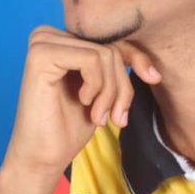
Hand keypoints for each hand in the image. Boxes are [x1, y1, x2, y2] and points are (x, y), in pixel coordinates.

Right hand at [2, 26, 160, 178]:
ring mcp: (42, 42)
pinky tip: (83, 102)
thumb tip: (152, 66)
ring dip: (111, 92)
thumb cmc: (68, 127)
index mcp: (60, 40)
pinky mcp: (41, 55)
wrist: (42, 158)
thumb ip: (116, 67)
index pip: (111, 39)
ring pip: (105, 54)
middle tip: (115, 117)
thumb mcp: (103, 91)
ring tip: (99, 116)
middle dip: (121, 86)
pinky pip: (92, 58)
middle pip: (110, 48)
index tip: (154, 78)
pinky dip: (97, 85)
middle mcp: (47, 35)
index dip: (137, 57)